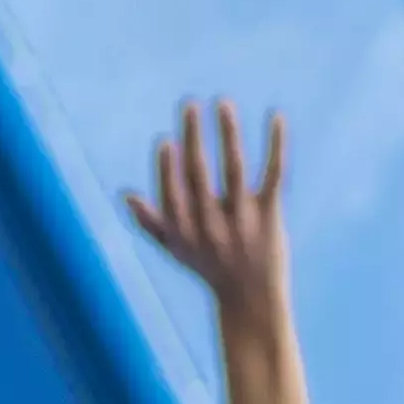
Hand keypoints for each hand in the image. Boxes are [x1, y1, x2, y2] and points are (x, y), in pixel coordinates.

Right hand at [126, 101, 291, 341]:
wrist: (252, 300)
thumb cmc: (211, 269)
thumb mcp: (178, 250)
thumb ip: (153, 223)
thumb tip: (127, 195)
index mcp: (186, 232)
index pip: (173, 195)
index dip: (168, 169)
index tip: (166, 141)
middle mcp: (211, 226)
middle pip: (199, 175)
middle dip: (193, 138)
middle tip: (190, 104)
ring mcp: (242, 221)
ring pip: (234, 170)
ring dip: (227, 134)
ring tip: (222, 103)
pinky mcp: (270, 216)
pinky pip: (273, 175)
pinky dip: (275, 145)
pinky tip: (276, 117)